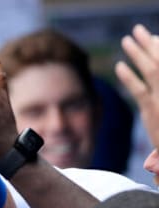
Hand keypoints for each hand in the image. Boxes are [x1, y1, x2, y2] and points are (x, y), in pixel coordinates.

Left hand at [115, 24, 158, 149]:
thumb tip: (153, 68)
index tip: (152, 37)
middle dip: (149, 44)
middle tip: (137, 29)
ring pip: (153, 70)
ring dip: (139, 53)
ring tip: (127, 39)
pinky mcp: (153, 112)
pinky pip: (139, 90)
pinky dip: (129, 77)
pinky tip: (119, 66)